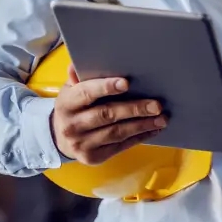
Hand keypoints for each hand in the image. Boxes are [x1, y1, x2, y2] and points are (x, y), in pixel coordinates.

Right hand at [50, 64, 166, 164]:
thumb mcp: (71, 90)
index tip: (126, 83)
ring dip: (142, 125)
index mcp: (65, 103)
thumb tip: (78, 63)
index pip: (86, 93)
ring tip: (162, 118)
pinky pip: (120, 146)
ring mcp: (81, 144)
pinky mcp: (93, 157)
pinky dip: (139, 137)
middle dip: (134, 109)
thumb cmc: (74, 107)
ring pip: (116, 133)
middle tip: (157, 105)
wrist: (60, 138)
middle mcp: (71, 125)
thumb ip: (79, 77)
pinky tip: (153, 129)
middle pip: (106, 115)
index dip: (106, 87)